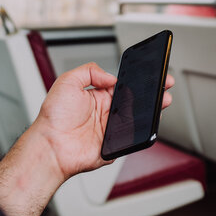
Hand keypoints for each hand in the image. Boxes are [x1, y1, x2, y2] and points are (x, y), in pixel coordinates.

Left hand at [32, 62, 173, 180]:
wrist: (50, 145)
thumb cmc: (53, 117)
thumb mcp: (67, 81)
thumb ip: (89, 70)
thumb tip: (111, 76)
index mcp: (98, 96)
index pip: (124, 85)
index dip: (138, 79)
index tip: (151, 72)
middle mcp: (106, 112)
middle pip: (136, 101)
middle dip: (152, 92)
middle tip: (165, 85)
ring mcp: (111, 129)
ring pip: (138, 118)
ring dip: (152, 110)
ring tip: (162, 100)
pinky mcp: (115, 144)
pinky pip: (133, 136)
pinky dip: (142, 129)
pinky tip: (147, 119)